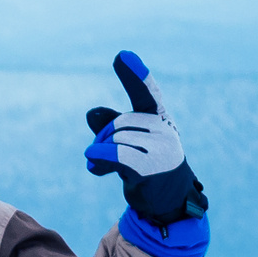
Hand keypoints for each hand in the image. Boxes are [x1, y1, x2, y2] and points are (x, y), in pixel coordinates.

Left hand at [85, 51, 207, 227]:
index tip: (122, 55)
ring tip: (102, 167)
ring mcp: (160, 148)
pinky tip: (93, 165)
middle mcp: (163, 128)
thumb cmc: (145, 166)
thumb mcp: (128, 142)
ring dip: (100, 155)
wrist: (166, 201)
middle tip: (102, 156)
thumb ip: (110, 125)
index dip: (134, 75)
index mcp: (158, 117)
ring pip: (113, 141)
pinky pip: (117, 155)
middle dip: (102, 139)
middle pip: (116, 124)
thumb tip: (91, 113)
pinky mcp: (151, 168)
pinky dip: (100, 158)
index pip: (146, 92)